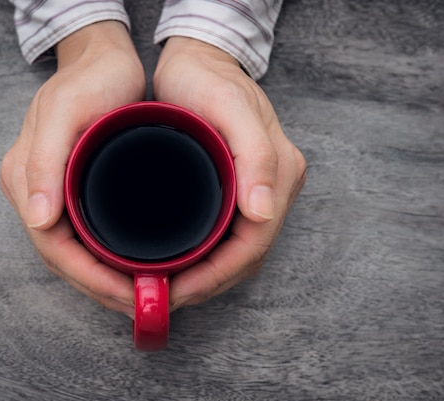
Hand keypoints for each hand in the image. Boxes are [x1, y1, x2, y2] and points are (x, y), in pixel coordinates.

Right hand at [0, 21, 145, 317]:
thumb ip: (44, 162)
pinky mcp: (83, 189)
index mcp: (26, 179)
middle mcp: (39, 192)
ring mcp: (60, 192)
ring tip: (146, 293)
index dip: (91, 279)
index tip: (129, 294)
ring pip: (81, 252)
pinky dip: (114, 257)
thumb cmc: (89, 81)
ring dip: (110, 279)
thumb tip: (37, 218)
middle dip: (104, 288)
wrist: (106, 60)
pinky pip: (93, 235)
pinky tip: (139, 265)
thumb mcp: (64, 113)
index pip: (54, 248)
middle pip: (68, 258)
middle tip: (145, 302)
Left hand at [153, 37, 306, 309]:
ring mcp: (260, 189)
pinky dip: (207, 258)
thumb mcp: (231, 108)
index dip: (217, 275)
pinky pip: (230, 236)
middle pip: (248, 255)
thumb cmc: (207, 78)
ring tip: (168, 287)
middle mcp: (275, 185)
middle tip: (163, 297)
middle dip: (209, 283)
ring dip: (208, 277)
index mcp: (280, 171)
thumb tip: (263, 213)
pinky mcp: (241, 188)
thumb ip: (256, 156)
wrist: (199, 59)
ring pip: (239, 252)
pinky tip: (181, 262)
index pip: (254, 243)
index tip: (177, 291)